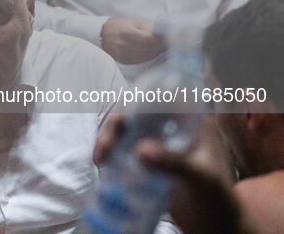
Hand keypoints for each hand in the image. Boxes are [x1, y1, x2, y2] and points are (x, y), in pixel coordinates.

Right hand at [94, 115, 249, 233]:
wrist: (218, 228)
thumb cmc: (219, 200)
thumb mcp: (202, 178)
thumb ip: (175, 163)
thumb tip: (139, 150)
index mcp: (191, 120)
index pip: (160, 97)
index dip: (135, 100)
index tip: (120, 120)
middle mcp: (172, 127)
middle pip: (136, 113)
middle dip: (114, 125)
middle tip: (104, 149)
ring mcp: (159, 145)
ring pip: (127, 131)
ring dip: (109, 139)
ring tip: (100, 160)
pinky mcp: (149, 162)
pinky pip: (125, 150)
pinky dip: (112, 154)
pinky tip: (104, 166)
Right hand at [100, 17, 164, 64]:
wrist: (103, 34)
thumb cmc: (121, 25)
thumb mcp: (134, 21)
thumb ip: (148, 27)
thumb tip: (162, 34)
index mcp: (127, 32)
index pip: (149, 39)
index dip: (159, 39)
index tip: (167, 38)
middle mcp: (124, 45)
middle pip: (148, 48)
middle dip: (159, 46)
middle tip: (167, 43)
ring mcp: (123, 54)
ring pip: (146, 56)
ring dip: (155, 52)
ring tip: (160, 47)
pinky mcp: (123, 61)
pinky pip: (140, 61)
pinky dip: (148, 57)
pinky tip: (151, 52)